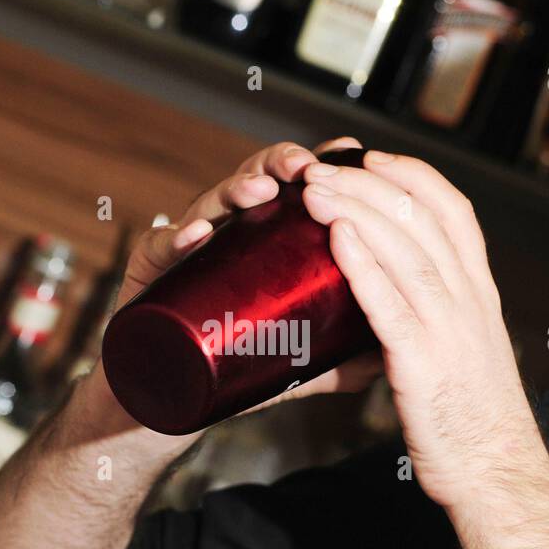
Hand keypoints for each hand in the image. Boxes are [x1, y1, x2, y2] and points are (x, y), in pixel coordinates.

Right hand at [108, 138, 383, 416]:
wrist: (170, 395)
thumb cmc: (235, 363)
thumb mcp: (301, 356)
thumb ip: (346, 351)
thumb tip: (398, 351)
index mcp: (266, 239)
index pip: (296, 189)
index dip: (323, 165)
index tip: (350, 154)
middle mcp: (229, 232)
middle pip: (256, 179)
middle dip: (281, 164)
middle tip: (305, 169)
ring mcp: (189, 247)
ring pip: (210, 203)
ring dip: (235, 189)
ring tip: (259, 191)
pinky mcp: (150, 270)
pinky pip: (158, 247)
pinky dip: (174, 237)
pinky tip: (194, 236)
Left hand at [301, 151, 548, 508]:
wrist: (499, 476)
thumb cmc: (473, 423)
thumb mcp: (466, 356)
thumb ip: (439, 321)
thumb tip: (396, 302)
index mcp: (479, 296)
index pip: (455, 213)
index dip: (413, 177)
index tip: (375, 159)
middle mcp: (469, 302)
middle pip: (421, 220)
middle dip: (370, 184)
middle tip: (324, 167)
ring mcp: (448, 330)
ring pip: (404, 251)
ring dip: (356, 211)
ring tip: (315, 187)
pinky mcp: (422, 365)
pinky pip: (389, 304)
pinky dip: (362, 265)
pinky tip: (336, 238)